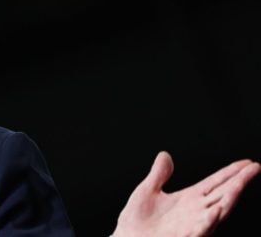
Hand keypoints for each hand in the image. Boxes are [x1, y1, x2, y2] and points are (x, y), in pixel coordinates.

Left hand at [112, 151, 259, 236]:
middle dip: (239, 181)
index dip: (231, 173)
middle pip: (223, 194)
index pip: (215, 183)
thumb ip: (159, 174)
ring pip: (217, 211)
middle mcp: (195, 211)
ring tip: (240, 184)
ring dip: (229, 198)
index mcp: (189, 199)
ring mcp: (192, 225)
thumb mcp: (147, 191)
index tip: (247, 163)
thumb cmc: (136, 220)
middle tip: (254, 168)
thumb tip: (165, 155)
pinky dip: (209, 220)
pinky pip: (200, 230)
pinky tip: (216, 210)